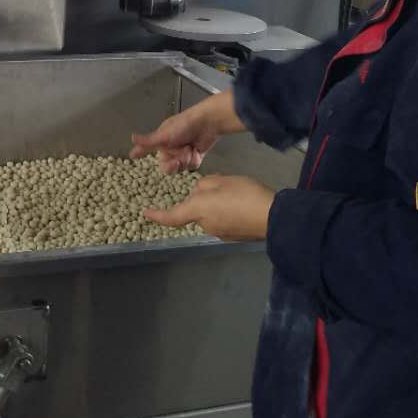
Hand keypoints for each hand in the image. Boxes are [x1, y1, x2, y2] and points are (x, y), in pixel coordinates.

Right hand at [130, 90, 242, 174]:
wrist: (207, 123)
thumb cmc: (183, 125)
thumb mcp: (164, 134)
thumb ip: (148, 141)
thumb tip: (131, 138)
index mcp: (161, 141)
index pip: (149, 150)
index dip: (143, 154)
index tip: (136, 156)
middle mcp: (171, 147)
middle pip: (166, 166)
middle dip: (173, 164)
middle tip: (177, 160)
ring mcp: (183, 152)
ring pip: (180, 167)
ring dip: (185, 160)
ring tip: (190, 149)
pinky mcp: (195, 156)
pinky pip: (191, 166)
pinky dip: (194, 159)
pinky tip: (197, 151)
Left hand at [143, 174, 274, 241]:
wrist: (272, 217)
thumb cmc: (244, 195)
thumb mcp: (222, 180)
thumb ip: (205, 185)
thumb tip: (200, 192)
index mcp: (198, 209)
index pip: (172, 216)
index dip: (157, 215)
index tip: (145, 213)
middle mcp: (205, 225)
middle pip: (196, 210)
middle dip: (203, 198)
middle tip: (222, 184)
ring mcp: (219, 233)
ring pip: (210, 215)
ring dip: (216, 204)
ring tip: (236, 193)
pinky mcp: (231, 237)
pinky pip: (222, 221)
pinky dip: (227, 212)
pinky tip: (241, 204)